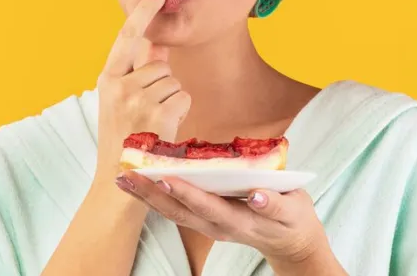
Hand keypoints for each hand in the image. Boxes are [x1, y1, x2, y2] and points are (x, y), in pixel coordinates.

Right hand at [92, 0, 190, 183]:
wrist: (119, 179)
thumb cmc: (122, 139)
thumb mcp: (120, 102)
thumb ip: (137, 71)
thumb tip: (155, 43)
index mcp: (107, 80)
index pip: (126, 37)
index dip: (143, 13)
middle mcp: (119, 86)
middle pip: (159, 65)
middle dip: (162, 85)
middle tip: (147, 113)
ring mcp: (137, 100)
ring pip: (173, 81)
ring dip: (171, 100)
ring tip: (153, 123)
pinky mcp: (157, 114)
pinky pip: (183, 97)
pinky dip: (180, 112)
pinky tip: (165, 129)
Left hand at [115, 172, 339, 270]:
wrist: (290, 242)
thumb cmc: (292, 219)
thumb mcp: (293, 211)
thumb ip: (276, 204)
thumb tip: (259, 194)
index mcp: (240, 220)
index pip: (209, 207)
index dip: (188, 193)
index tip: (167, 177)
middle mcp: (217, 226)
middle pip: (180, 211)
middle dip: (153, 193)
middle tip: (129, 175)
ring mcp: (208, 225)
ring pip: (172, 212)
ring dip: (145, 195)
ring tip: (123, 178)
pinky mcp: (203, 220)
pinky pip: (174, 209)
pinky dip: (153, 196)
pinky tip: (137, 182)